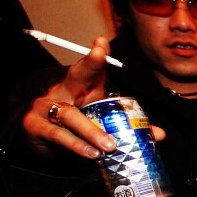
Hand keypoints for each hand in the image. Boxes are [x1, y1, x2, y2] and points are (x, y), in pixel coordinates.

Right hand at [21, 36, 117, 158]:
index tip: (102, 42)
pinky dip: (76, 145)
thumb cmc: (74, 127)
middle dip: (89, 64)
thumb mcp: (100, 123)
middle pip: (77, 75)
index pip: (92, 70)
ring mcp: (47, 107)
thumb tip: (160, 134)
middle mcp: (64, 92)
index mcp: (82, 88)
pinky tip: (91, 154)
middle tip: (99, 54)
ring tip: (109, 146)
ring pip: (70, 115)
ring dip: (91, 131)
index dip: (98, 57)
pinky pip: (59, 135)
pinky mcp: (36, 126)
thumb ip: (128, 126)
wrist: (39, 141)